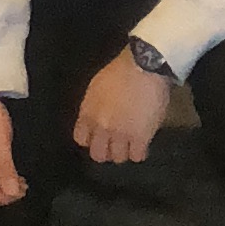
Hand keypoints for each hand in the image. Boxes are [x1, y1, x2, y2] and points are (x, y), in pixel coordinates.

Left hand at [73, 49, 173, 167]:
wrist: (143, 67)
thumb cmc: (120, 71)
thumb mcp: (97, 87)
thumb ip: (94, 107)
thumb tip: (97, 120)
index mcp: (88, 113)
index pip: (81, 139)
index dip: (91, 140)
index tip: (99, 137)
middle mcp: (101, 126)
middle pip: (98, 154)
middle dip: (107, 151)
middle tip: (116, 145)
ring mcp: (120, 134)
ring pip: (118, 158)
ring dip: (124, 152)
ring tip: (131, 144)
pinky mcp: (140, 137)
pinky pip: (137, 157)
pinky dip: (140, 152)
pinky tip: (143, 143)